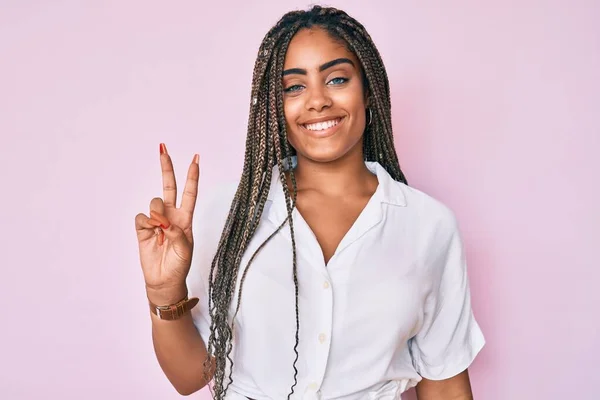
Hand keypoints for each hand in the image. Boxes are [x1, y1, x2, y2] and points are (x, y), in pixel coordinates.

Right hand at [134, 143, 198, 304]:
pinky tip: (151, 233)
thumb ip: (177, 232)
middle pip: (169, 186)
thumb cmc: (179, 265)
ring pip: (154, 202)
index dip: (193, 176)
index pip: (190, 192)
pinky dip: (147, 223)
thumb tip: (164, 221)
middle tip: (163, 148)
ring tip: (161, 231)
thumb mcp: (185, 249)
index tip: (196, 158)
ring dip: (158, 213)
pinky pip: (142, 217)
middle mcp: (171, 215)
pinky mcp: (143, 228)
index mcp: (186, 218)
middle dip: (166, 167)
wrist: (164, 280)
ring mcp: (156, 221)